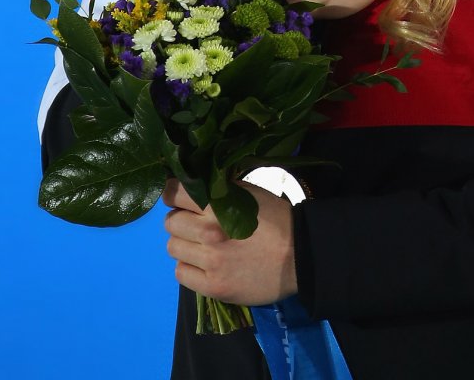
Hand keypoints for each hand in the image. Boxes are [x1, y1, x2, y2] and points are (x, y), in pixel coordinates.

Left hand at [163, 177, 296, 305]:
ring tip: (202, 248)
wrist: (302, 256)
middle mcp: (208, 232)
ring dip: (184, 246)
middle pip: (170, 223)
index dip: (174, 196)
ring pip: (173, 248)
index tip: (180, 201)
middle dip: (180, 222)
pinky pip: (181, 273)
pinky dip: (190, 269)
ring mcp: (210, 262)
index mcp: (217, 205)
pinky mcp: (214, 287)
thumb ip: (217, 190)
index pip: (173, 193)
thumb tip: (190, 186)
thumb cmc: (276, 220)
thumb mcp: (248, 193)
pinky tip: (205, 266)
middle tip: (196, 227)